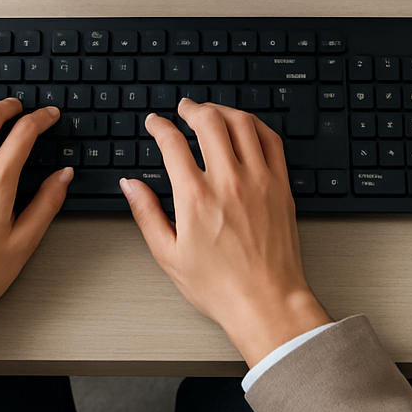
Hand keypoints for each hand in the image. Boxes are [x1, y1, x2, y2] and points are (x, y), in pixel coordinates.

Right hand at [121, 99, 330, 367]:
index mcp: (196, 198)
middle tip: (184, 109)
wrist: (267, 302)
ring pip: (242, 123)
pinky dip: (255, 125)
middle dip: (192, 108)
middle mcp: (229, 182)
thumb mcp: (169, 255)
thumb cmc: (221, 286)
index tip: (155, 123)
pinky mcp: (280, 185)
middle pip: (209, 121)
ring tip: (212, 112)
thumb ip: (146, 214)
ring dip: (223, 110)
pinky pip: (270, 140)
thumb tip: (130, 186)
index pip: (172, 143)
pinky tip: (245, 127)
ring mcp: (259, 180)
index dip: (159, 126)